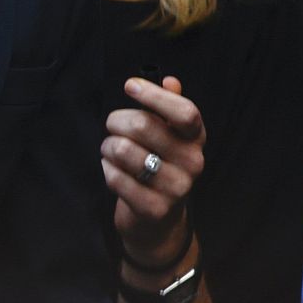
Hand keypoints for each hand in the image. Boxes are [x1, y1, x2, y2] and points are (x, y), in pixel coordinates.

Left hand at [102, 76, 205, 267]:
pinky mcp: (153, 208)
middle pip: (142, 126)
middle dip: (116, 122)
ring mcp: (176, 188)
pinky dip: (106, 169)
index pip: (185, 111)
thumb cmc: (158, 166)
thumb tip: (171, 80)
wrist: (158, 221)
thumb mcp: (168, 136)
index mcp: (195, 140)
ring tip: (113, 153)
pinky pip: (114, 176)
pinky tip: (115, 173)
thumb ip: (169, 107)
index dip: (154, 95)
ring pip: (122, 149)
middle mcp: (193, 163)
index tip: (129, 86)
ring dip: (108, 148)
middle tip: (113, 129)